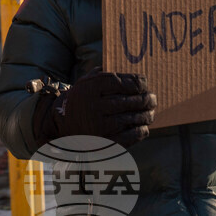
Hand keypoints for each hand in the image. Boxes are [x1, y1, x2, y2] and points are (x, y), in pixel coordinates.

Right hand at [35, 69, 156, 147]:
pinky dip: (139, 132)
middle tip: (153, 99)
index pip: (123, 82)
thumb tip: (135, 75)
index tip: (145, 84)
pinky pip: (127, 137)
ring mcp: (98, 125)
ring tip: (151, 113)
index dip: (139, 83)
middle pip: (129, 101)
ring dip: (145, 116)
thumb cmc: (81, 99)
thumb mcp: (87, 81)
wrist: (61, 123)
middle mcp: (94, 105)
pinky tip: (144, 127)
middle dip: (146, 100)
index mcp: (91, 87)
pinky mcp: (102, 141)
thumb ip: (106, 75)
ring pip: (130, 119)